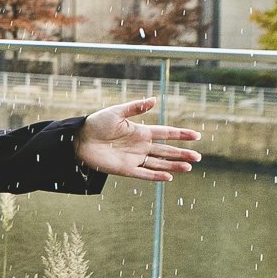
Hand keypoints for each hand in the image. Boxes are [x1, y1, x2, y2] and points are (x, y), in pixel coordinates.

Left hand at [76, 97, 201, 180]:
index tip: (197, 136)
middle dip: (182, 154)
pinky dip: (155, 176)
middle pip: (166, 151)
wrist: (78, 139)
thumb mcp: (116, 112)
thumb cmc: (96, 123)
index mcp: (140, 131)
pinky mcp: (125, 169)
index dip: (181, 135)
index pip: (166, 133)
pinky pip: (143, 174)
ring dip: (173, 166)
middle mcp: (140, 146)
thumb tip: (154, 100)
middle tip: (198, 157)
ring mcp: (134, 158)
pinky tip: (168, 178)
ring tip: (189, 167)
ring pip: (158, 164)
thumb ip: (135, 108)